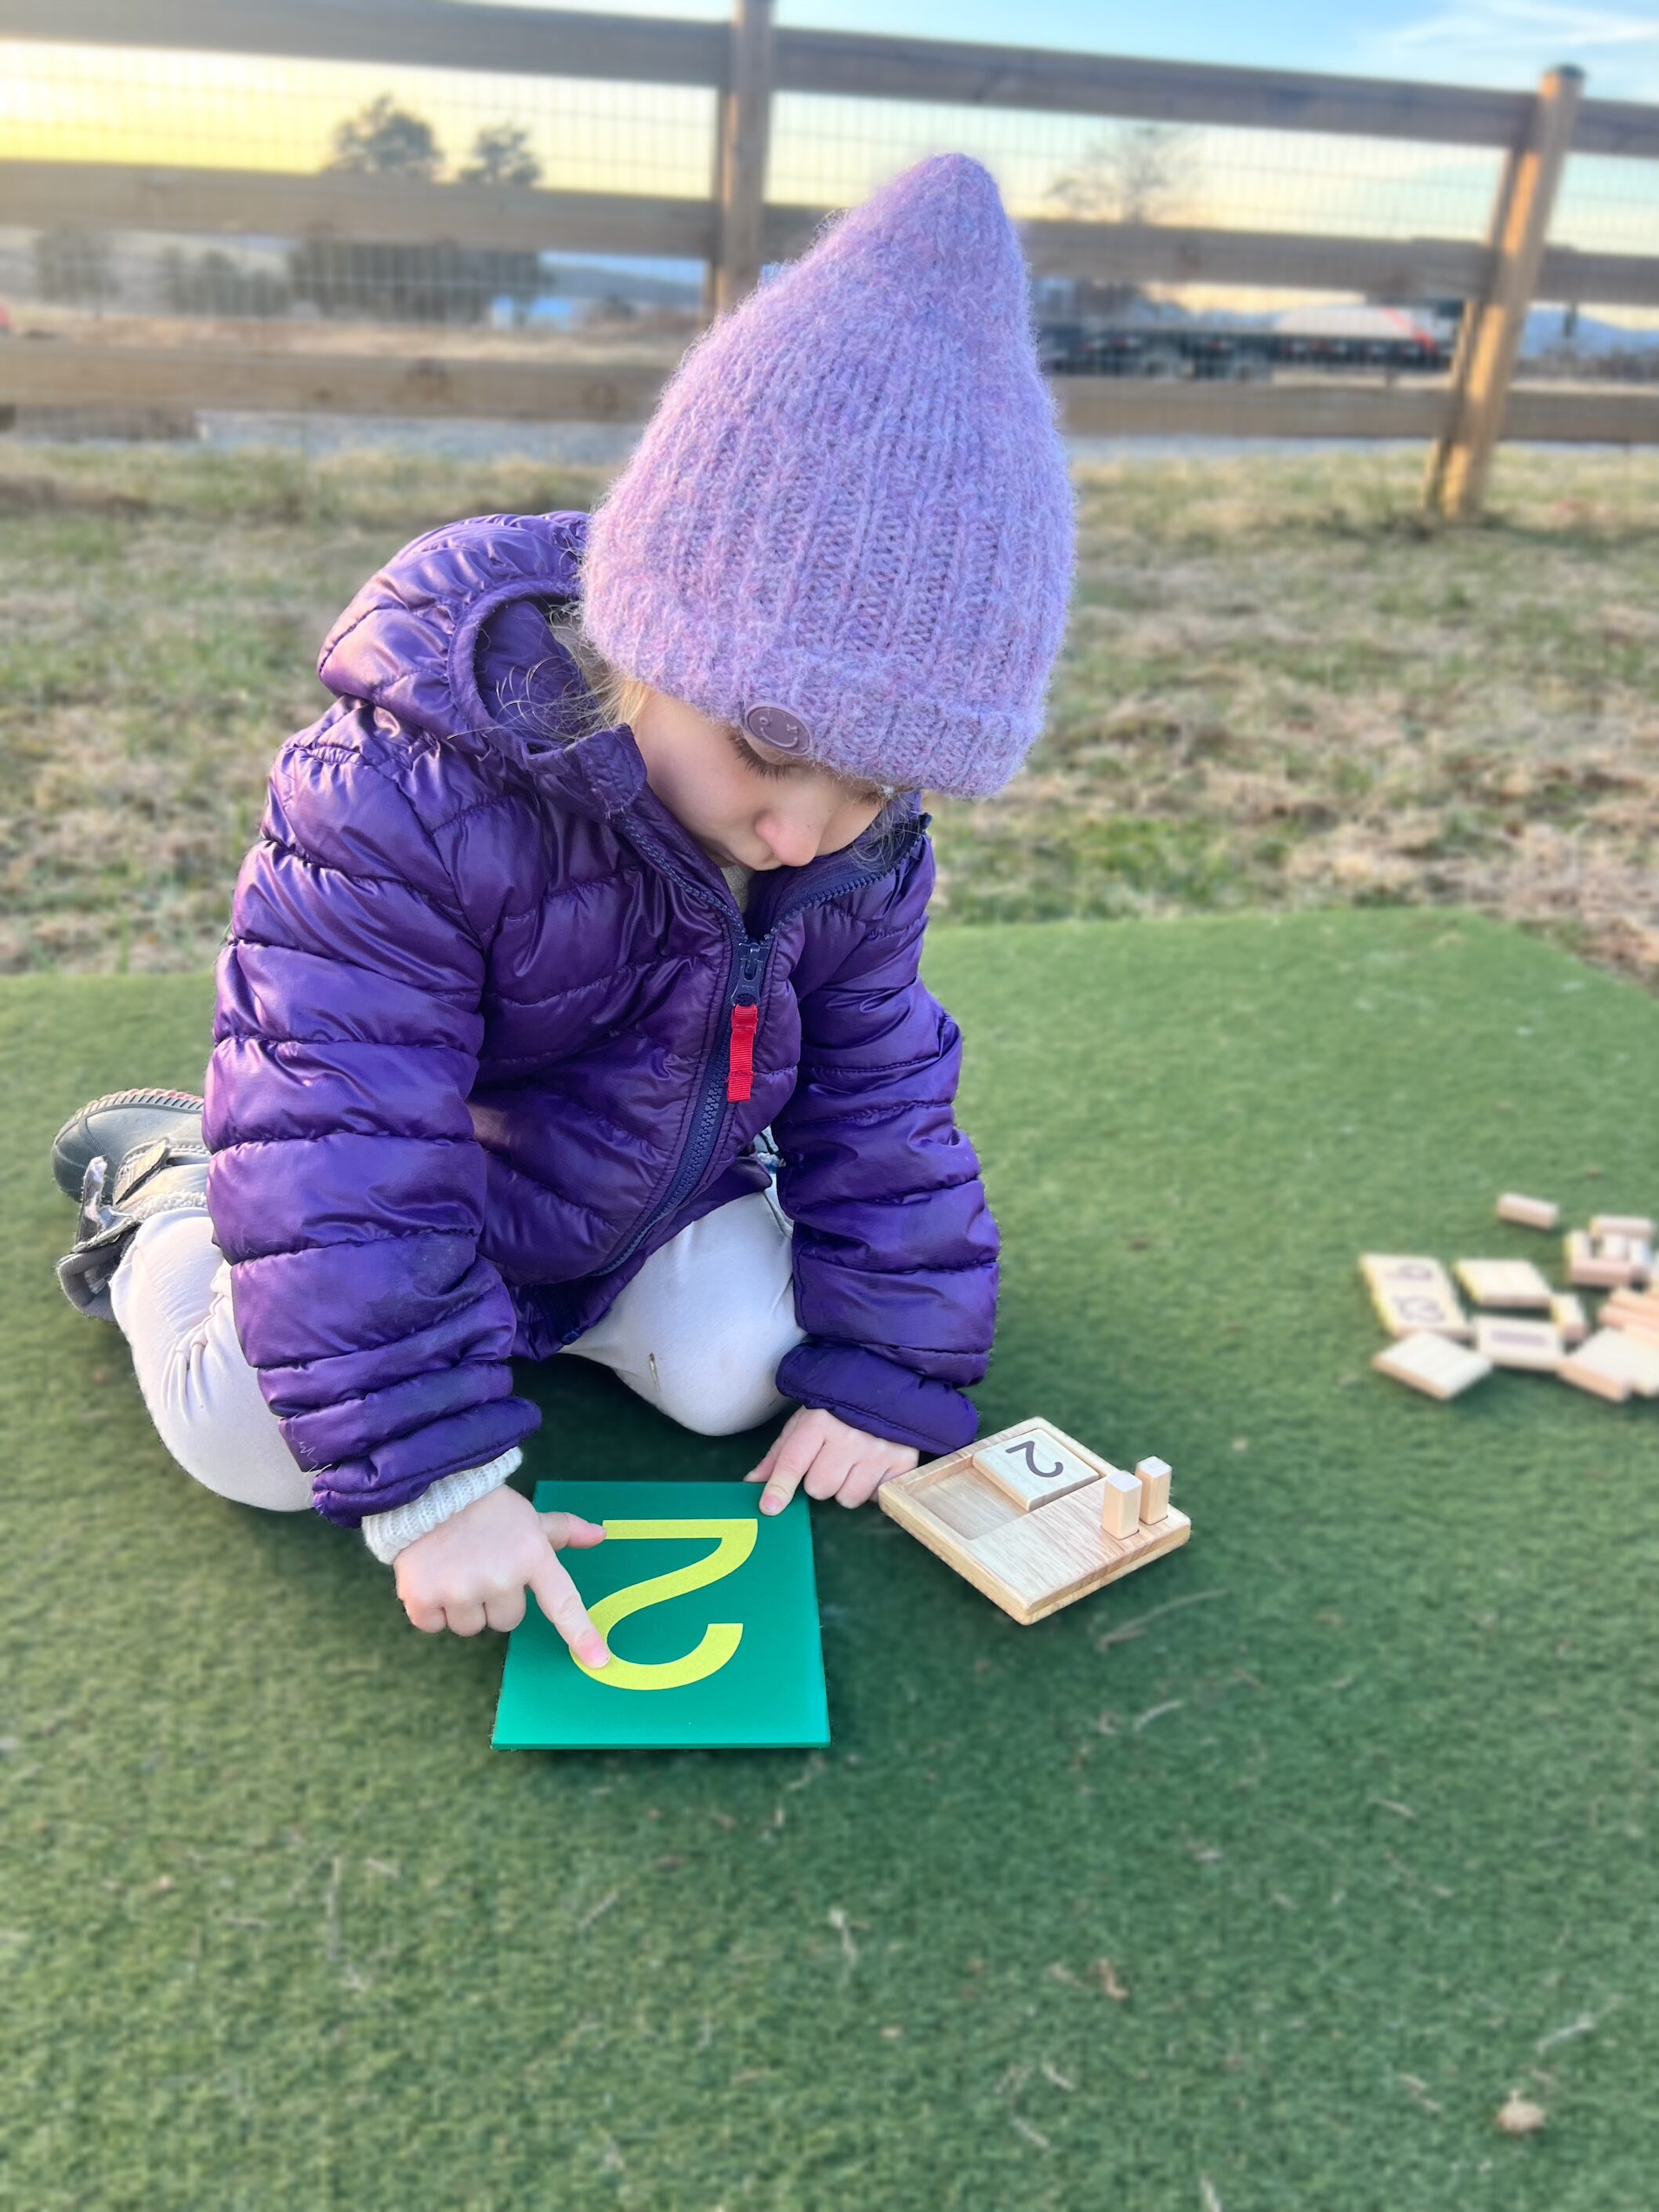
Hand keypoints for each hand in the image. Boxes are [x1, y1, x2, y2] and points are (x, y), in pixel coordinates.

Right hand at [394, 1483, 610, 1664]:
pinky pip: (433, 1624)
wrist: (428, 1490)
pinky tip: (430, 1575)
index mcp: (531, 1556)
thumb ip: (562, 1530)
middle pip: (507, 1621)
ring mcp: (461, 1589)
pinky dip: (429, 1607)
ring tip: (453, 1568)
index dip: (580, 1634)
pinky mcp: (423, 1598)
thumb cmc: (485, 1507)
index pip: (562, 1602)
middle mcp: (500, 1577)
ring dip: (462, 1606)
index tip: (598, 1660)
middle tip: (480, 1566)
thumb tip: (600, 1535)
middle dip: (495, 1601)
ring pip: (471, 1627)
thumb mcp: (528, 1516)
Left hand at [744, 1405, 918, 1513]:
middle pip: (820, 1488)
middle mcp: (850, 1437)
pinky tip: (872, 1468)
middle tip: (829, 1462)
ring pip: (848, 1498)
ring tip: (853, 1464)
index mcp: (819, 1422)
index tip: (770, 1507)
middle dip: (819, 1481)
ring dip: (846, 1488)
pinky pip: (875, 1498)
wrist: (888, 1386)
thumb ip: (779, 1454)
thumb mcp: (804, 1422)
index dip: (780, 1487)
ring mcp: (879, 1451)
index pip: (794, 1462)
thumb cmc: (837, 1408)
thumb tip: (752, 1484)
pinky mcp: (903, 1462)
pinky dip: (871, 1489)